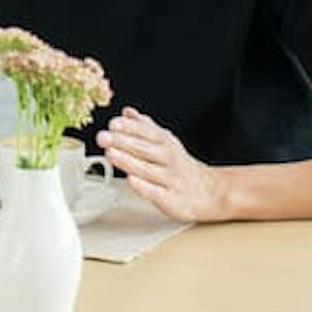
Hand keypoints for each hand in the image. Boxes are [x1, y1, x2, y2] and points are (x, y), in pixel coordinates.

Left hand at [97, 108, 225, 223]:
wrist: (208, 191)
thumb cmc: (180, 166)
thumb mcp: (166, 141)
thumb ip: (145, 127)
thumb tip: (127, 112)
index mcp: (165, 143)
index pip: (145, 132)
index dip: (129, 127)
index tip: (113, 123)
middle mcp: (167, 159)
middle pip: (143, 149)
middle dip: (122, 142)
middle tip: (103, 137)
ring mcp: (169, 179)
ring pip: (147, 169)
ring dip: (128, 161)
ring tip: (110, 154)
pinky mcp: (170, 199)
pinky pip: (156, 192)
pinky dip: (144, 187)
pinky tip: (132, 180)